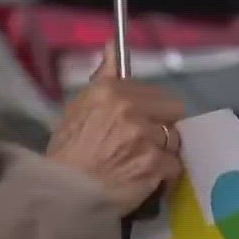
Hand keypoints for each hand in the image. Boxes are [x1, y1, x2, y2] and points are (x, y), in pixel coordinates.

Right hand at [45, 40, 185, 213]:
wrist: (63, 193)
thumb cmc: (68, 152)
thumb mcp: (78, 107)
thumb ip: (104, 78)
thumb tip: (114, 45)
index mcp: (110, 91)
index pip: (155, 92)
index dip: (151, 109)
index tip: (141, 121)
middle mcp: (131, 109)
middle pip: (174, 111)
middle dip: (164, 126)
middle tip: (146, 142)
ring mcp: (146, 137)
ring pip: (175, 139)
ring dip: (164, 151)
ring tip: (141, 162)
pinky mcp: (155, 164)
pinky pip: (174, 165)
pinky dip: (164, 174)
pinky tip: (145, 178)